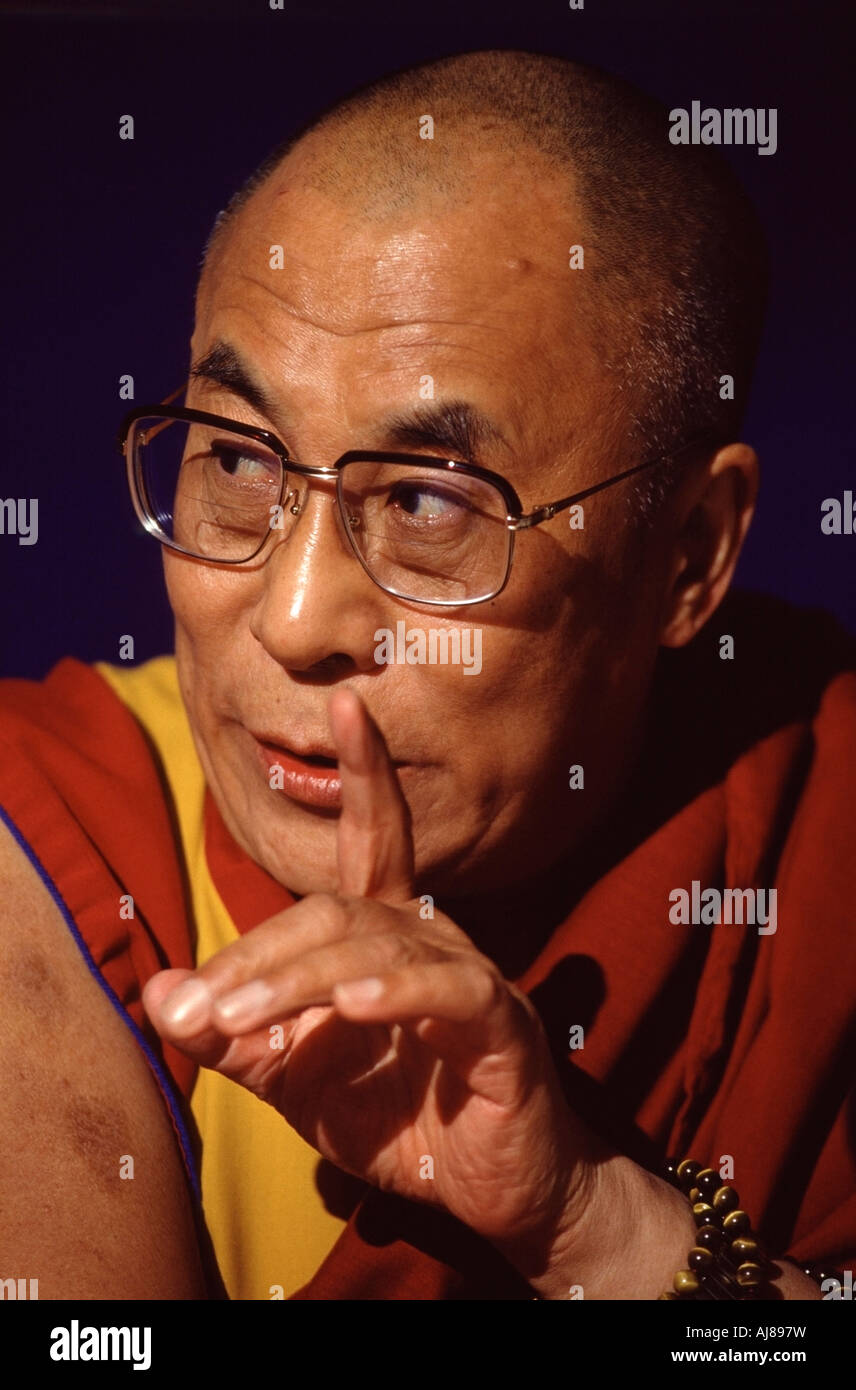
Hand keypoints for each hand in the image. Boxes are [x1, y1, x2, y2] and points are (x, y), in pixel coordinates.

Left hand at [143, 688, 596, 1266]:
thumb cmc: (401, 1120)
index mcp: (391, 936)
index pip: (374, 840)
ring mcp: (475, 979)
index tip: (346, 701)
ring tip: (242, 1016)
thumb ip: (234, 1036)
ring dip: (301, 980)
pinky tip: (354, 1008)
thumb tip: (156, 993)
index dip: (365, 772)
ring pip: (380, 946)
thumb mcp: (297, 1078)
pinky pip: (452, 994)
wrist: (492, 1194)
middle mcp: (435, 939)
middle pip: (339, 910)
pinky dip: (398, 995)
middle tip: (201, 1003)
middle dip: (262, 953)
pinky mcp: (504, 1028)